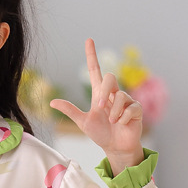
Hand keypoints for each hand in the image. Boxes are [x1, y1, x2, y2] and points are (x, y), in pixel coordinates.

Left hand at [50, 38, 144, 172]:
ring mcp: (126, 101)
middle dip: (105, 92)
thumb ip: (70, 111)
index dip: (92, 55)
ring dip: (113, 112)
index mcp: (99, 94)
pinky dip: (123, 118)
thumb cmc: (100, 134)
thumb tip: (51, 102)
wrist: (115, 147)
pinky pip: (130, 108)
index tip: (88, 40)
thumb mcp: (83, 122)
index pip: (95, 70)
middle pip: (110, 77)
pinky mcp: (136, 109)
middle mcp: (113, 94)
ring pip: (120, 96)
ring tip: (112, 122)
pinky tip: (122, 124)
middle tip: (99, 108)